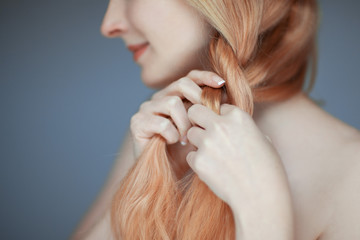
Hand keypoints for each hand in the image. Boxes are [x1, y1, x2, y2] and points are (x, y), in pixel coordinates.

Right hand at [130, 70, 225, 158]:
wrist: (162, 174)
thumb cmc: (183, 153)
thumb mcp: (200, 130)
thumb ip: (209, 114)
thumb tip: (227, 97)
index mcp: (175, 96)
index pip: (190, 77)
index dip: (205, 77)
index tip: (221, 84)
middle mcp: (159, 98)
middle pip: (181, 84)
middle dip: (199, 98)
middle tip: (208, 116)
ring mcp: (147, 109)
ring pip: (172, 102)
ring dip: (185, 123)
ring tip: (188, 139)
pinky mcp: (138, 123)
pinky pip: (161, 123)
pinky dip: (172, 134)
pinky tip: (174, 142)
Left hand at [186, 104, 293, 238]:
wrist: (260, 197)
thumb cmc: (267, 170)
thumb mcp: (262, 140)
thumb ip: (244, 128)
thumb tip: (235, 127)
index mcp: (238, 116)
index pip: (220, 106)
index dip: (221, 118)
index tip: (226, 130)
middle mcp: (220, 126)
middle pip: (194, 111)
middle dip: (197, 120)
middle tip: (205, 133)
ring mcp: (207, 143)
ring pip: (190, 133)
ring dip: (197, 142)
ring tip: (213, 156)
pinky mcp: (198, 161)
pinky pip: (190, 155)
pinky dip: (197, 161)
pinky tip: (212, 170)